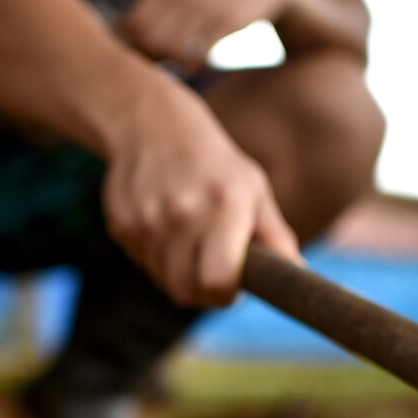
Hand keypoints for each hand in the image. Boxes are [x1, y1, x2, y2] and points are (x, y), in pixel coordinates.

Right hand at [102, 84, 299, 307]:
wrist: (151, 123)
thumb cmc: (214, 164)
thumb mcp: (252, 188)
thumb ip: (274, 235)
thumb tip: (297, 273)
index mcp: (225, 205)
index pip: (219, 280)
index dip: (226, 294)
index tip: (231, 284)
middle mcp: (183, 212)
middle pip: (186, 291)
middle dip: (201, 290)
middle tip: (210, 269)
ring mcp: (148, 219)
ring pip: (163, 280)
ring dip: (177, 272)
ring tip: (187, 239)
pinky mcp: (121, 224)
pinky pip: (141, 263)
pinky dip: (155, 256)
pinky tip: (163, 226)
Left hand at [117, 0, 290, 70]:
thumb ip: (154, 7)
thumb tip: (119, 29)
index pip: (134, 24)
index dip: (132, 45)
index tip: (143, 54)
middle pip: (150, 39)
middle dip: (151, 57)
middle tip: (160, 65)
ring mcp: (207, 7)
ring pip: (173, 49)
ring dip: (173, 65)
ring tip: (178, 66)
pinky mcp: (228, 21)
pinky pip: (201, 55)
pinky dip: (194, 67)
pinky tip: (196, 66)